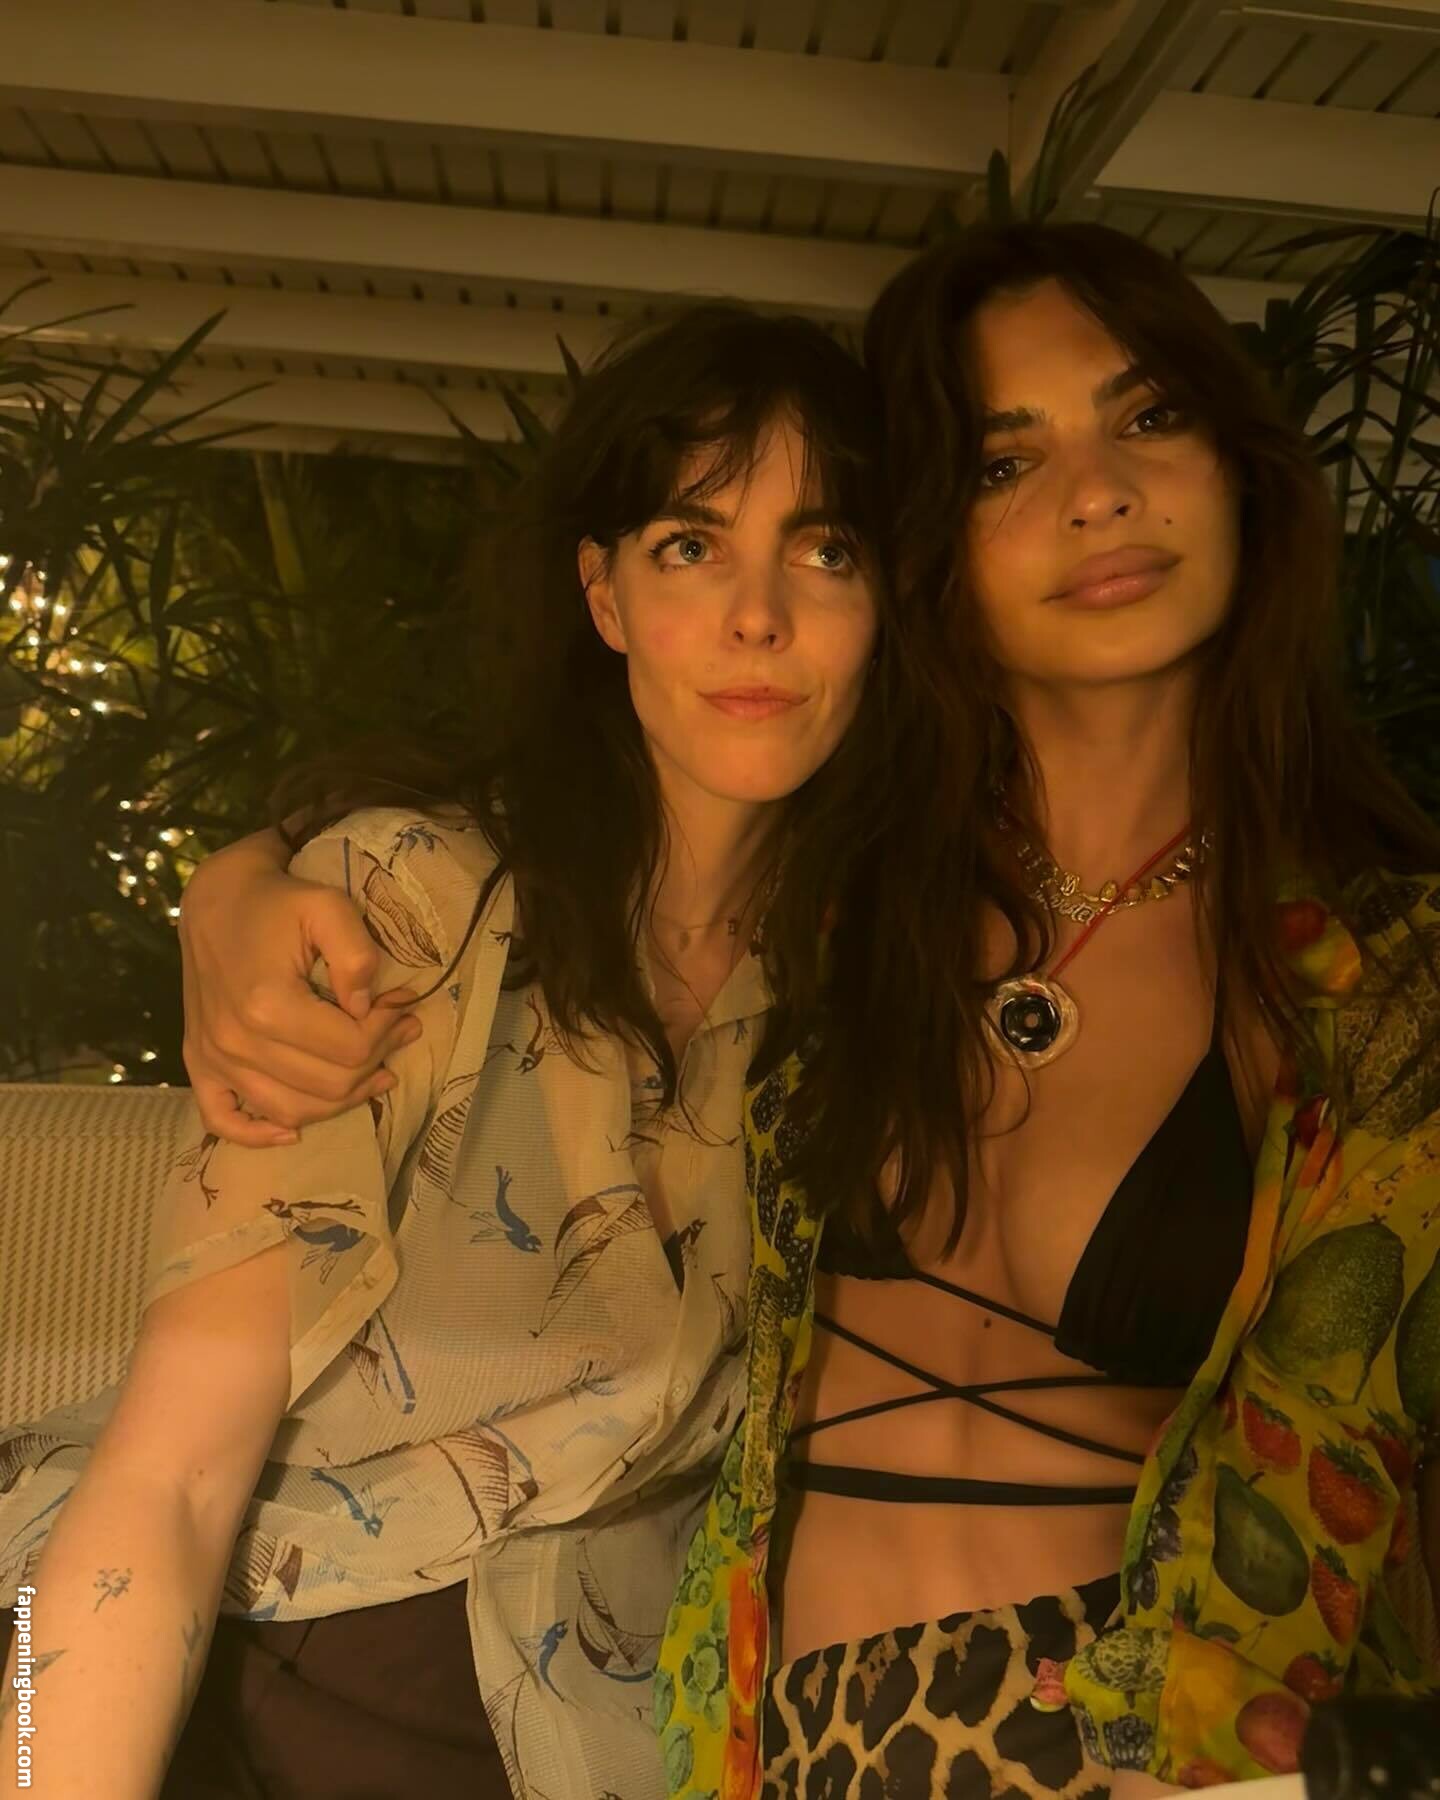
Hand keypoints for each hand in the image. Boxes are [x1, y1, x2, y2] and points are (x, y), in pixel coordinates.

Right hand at [179, 830, 423, 1144]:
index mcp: (268, 1005)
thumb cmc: (278, 901)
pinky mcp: (199, 1063)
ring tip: (375, 1068)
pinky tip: (293, 1131)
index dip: (387, 1030)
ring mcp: (213, 1059)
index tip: (402, 1004)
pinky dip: (259, 1135)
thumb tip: (368, 1009)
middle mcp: (236, 1042)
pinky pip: (223, 1121)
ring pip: (293, 1111)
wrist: (217, 899)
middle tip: (399, 1029)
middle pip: (329, 1085)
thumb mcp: (329, 906)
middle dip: (377, 1059)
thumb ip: (357, 956)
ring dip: (342, 1098)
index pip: (351, 1049)